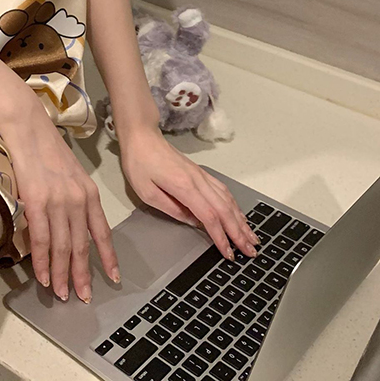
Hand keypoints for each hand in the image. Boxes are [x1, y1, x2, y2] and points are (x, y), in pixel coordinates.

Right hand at [2, 106, 119, 303]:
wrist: (28, 128)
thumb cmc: (46, 148)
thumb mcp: (70, 174)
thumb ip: (74, 198)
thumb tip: (69, 225)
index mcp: (89, 193)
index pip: (102, 232)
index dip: (107, 257)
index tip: (112, 277)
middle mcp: (78, 200)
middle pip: (82, 246)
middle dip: (82, 275)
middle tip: (83, 297)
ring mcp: (58, 201)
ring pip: (63, 248)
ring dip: (61, 275)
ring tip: (61, 294)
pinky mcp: (37, 201)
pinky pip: (42, 240)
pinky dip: (42, 261)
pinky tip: (42, 276)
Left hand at [119, 123, 259, 259]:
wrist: (142, 137)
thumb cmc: (139, 163)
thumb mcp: (146, 192)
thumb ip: (170, 209)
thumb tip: (193, 222)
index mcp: (184, 186)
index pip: (209, 216)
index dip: (220, 237)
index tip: (229, 253)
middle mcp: (198, 180)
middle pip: (224, 210)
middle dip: (239, 233)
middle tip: (250, 251)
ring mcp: (201, 175)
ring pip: (228, 200)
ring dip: (241, 220)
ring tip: (251, 237)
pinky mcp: (200, 172)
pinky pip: (223, 190)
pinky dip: (234, 205)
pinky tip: (239, 214)